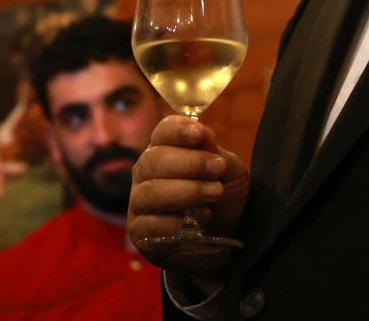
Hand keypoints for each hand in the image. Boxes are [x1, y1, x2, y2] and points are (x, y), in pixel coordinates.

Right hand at [128, 115, 249, 275]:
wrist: (225, 240)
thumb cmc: (223, 198)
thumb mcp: (229, 173)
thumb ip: (215, 154)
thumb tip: (203, 132)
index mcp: (165, 150)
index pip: (162, 132)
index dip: (178, 130)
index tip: (200, 133)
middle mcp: (146, 172)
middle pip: (154, 160)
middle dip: (189, 163)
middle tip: (218, 169)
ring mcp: (139, 202)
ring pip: (151, 192)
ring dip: (186, 191)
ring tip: (214, 194)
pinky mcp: (139, 232)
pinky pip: (147, 224)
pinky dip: (170, 222)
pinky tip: (192, 222)